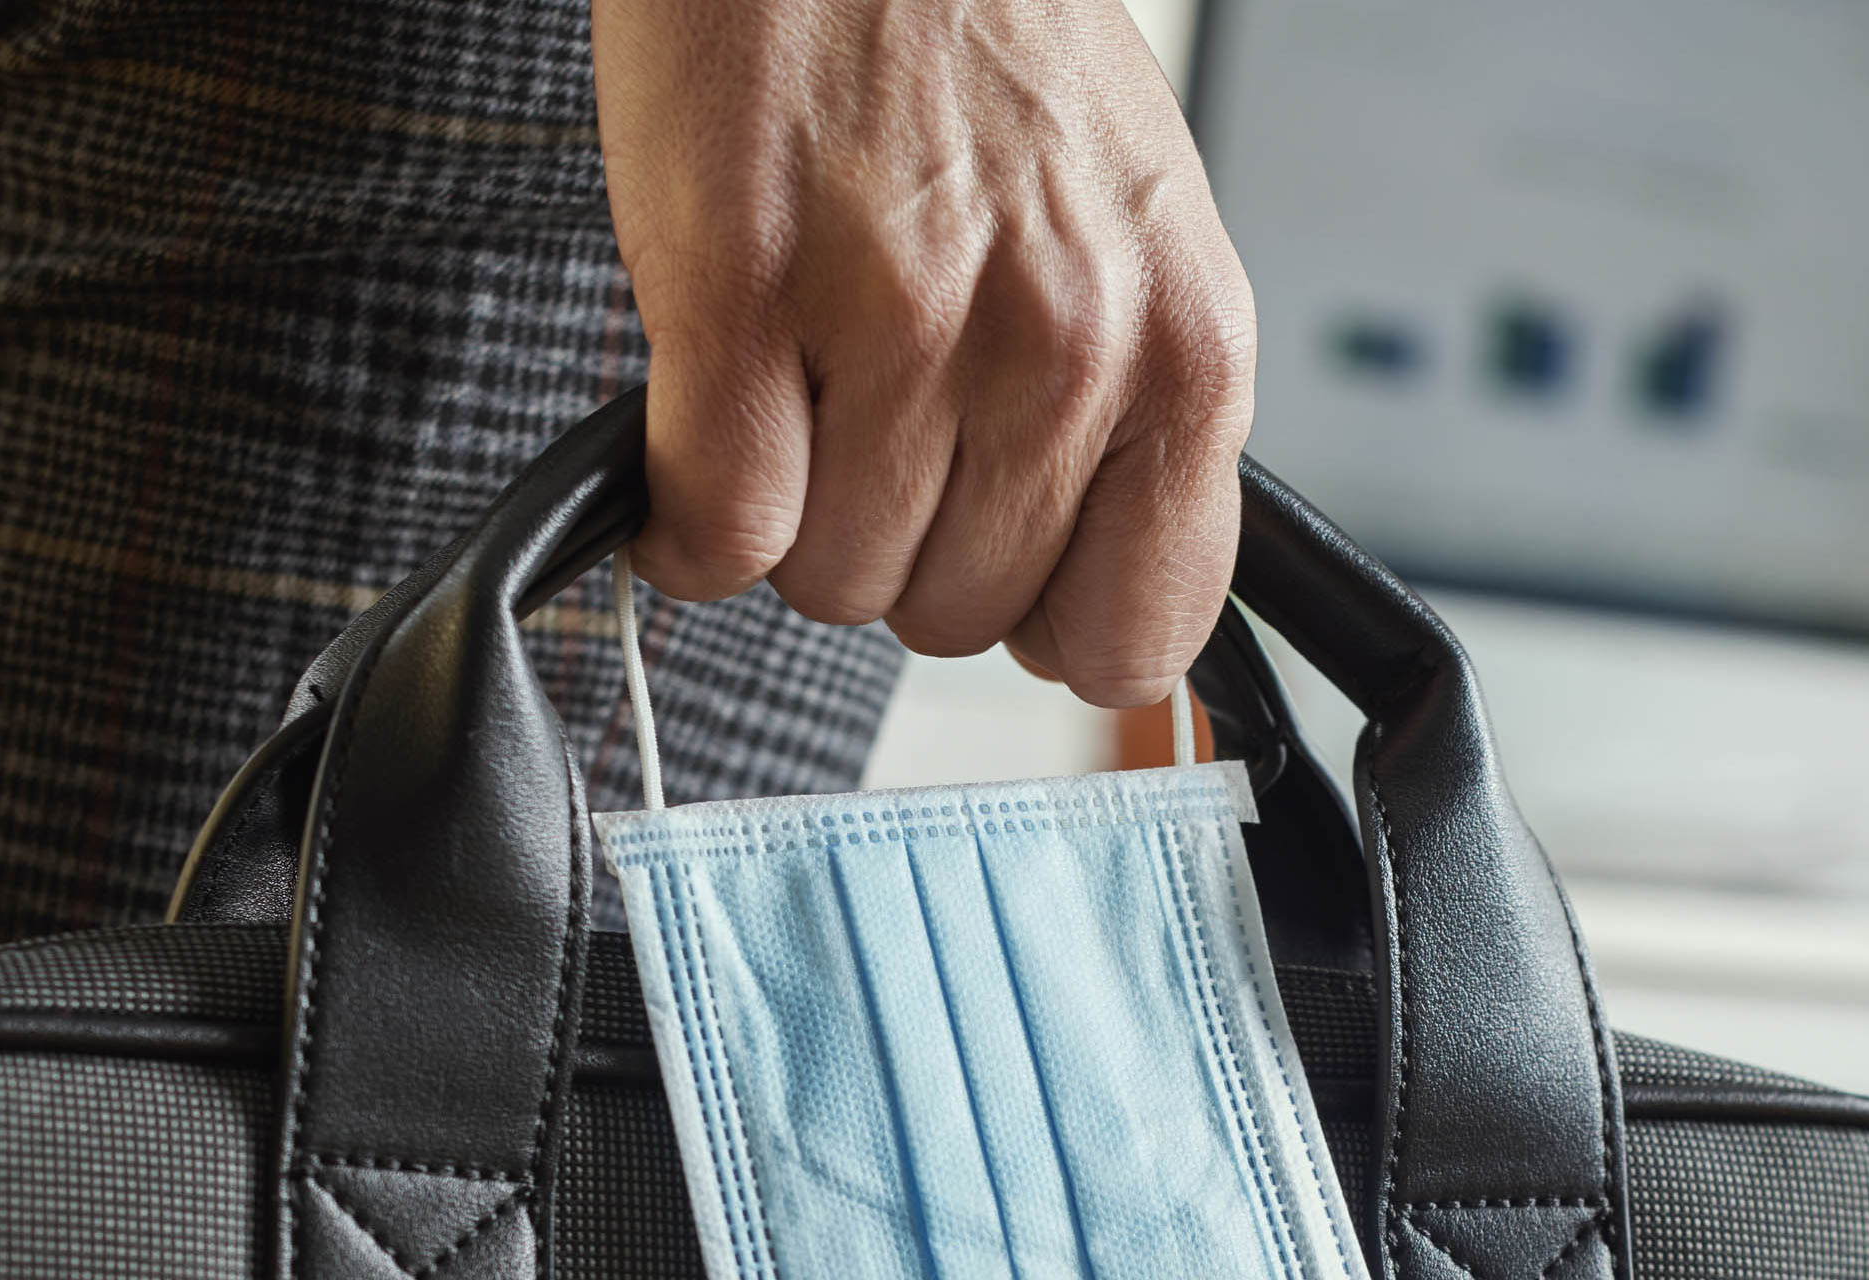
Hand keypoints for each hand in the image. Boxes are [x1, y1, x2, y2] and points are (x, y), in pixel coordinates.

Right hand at [596, 0, 1256, 707]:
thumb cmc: (977, 38)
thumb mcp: (1133, 235)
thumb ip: (1131, 414)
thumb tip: (1089, 608)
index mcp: (1186, 345)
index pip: (1136, 631)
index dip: (1047, 619)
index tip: (1002, 568)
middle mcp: (1067, 348)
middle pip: (959, 619)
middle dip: (902, 543)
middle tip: (876, 416)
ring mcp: (908, 325)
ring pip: (832, 580)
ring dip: (794, 511)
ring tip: (801, 374)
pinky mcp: (747, 294)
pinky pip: (718, 525)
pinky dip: (682, 515)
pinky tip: (698, 427)